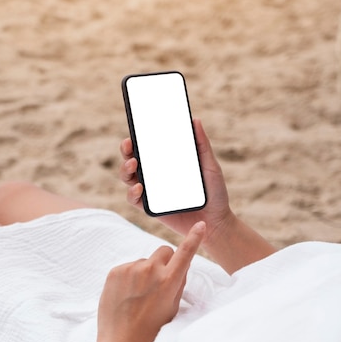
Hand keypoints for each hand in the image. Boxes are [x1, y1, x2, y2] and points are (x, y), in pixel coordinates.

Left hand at [93, 221, 205, 341]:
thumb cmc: (152, 330)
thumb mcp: (173, 307)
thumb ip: (178, 283)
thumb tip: (181, 265)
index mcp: (169, 281)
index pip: (185, 253)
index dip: (194, 238)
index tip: (200, 225)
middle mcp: (150, 270)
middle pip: (164, 251)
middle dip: (165, 262)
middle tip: (159, 282)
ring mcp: (130, 269)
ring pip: (145, 261)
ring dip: (145, 272)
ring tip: (139, 296)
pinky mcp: (115, 271)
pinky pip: (128, 267)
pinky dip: (129, 277)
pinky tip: (127, 295)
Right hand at [119, 119, 232, 241]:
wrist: (216, 221)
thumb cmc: (214, 193)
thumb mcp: (210, 166)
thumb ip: (202, 145)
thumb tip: (194, 120)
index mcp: (165, 162)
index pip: (147, 147)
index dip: (137, 137)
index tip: (135, 129)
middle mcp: (154, 175)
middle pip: (132, 159)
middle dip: (126, 150)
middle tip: (129, 145)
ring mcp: (150, 191)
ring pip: (128, 177)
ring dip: (125, 169)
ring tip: (133, 164)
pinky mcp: (149, 208)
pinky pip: (133, 199)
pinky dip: (131, 192)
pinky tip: (139, 187)